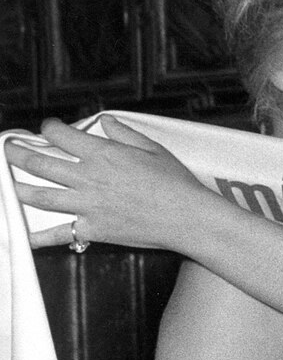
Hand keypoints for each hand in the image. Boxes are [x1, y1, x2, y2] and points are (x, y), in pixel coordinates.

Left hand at [6, 115, 208, 251]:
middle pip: (40, 163)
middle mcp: (89, 178)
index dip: (49, 128)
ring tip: (9, 185)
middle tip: (9, 150)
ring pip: (41, 196)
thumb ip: (124, 133)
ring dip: (19, 189)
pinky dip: (39, 237)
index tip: (47, 129)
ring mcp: (88, 205)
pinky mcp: (94, 229)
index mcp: (102, 154)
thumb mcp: (152, 148)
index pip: (61, 135)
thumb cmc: (175, 183)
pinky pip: (60, 234)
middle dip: (18, 154)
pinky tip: (24, 237)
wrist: (187, 217)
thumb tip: (105, 122)